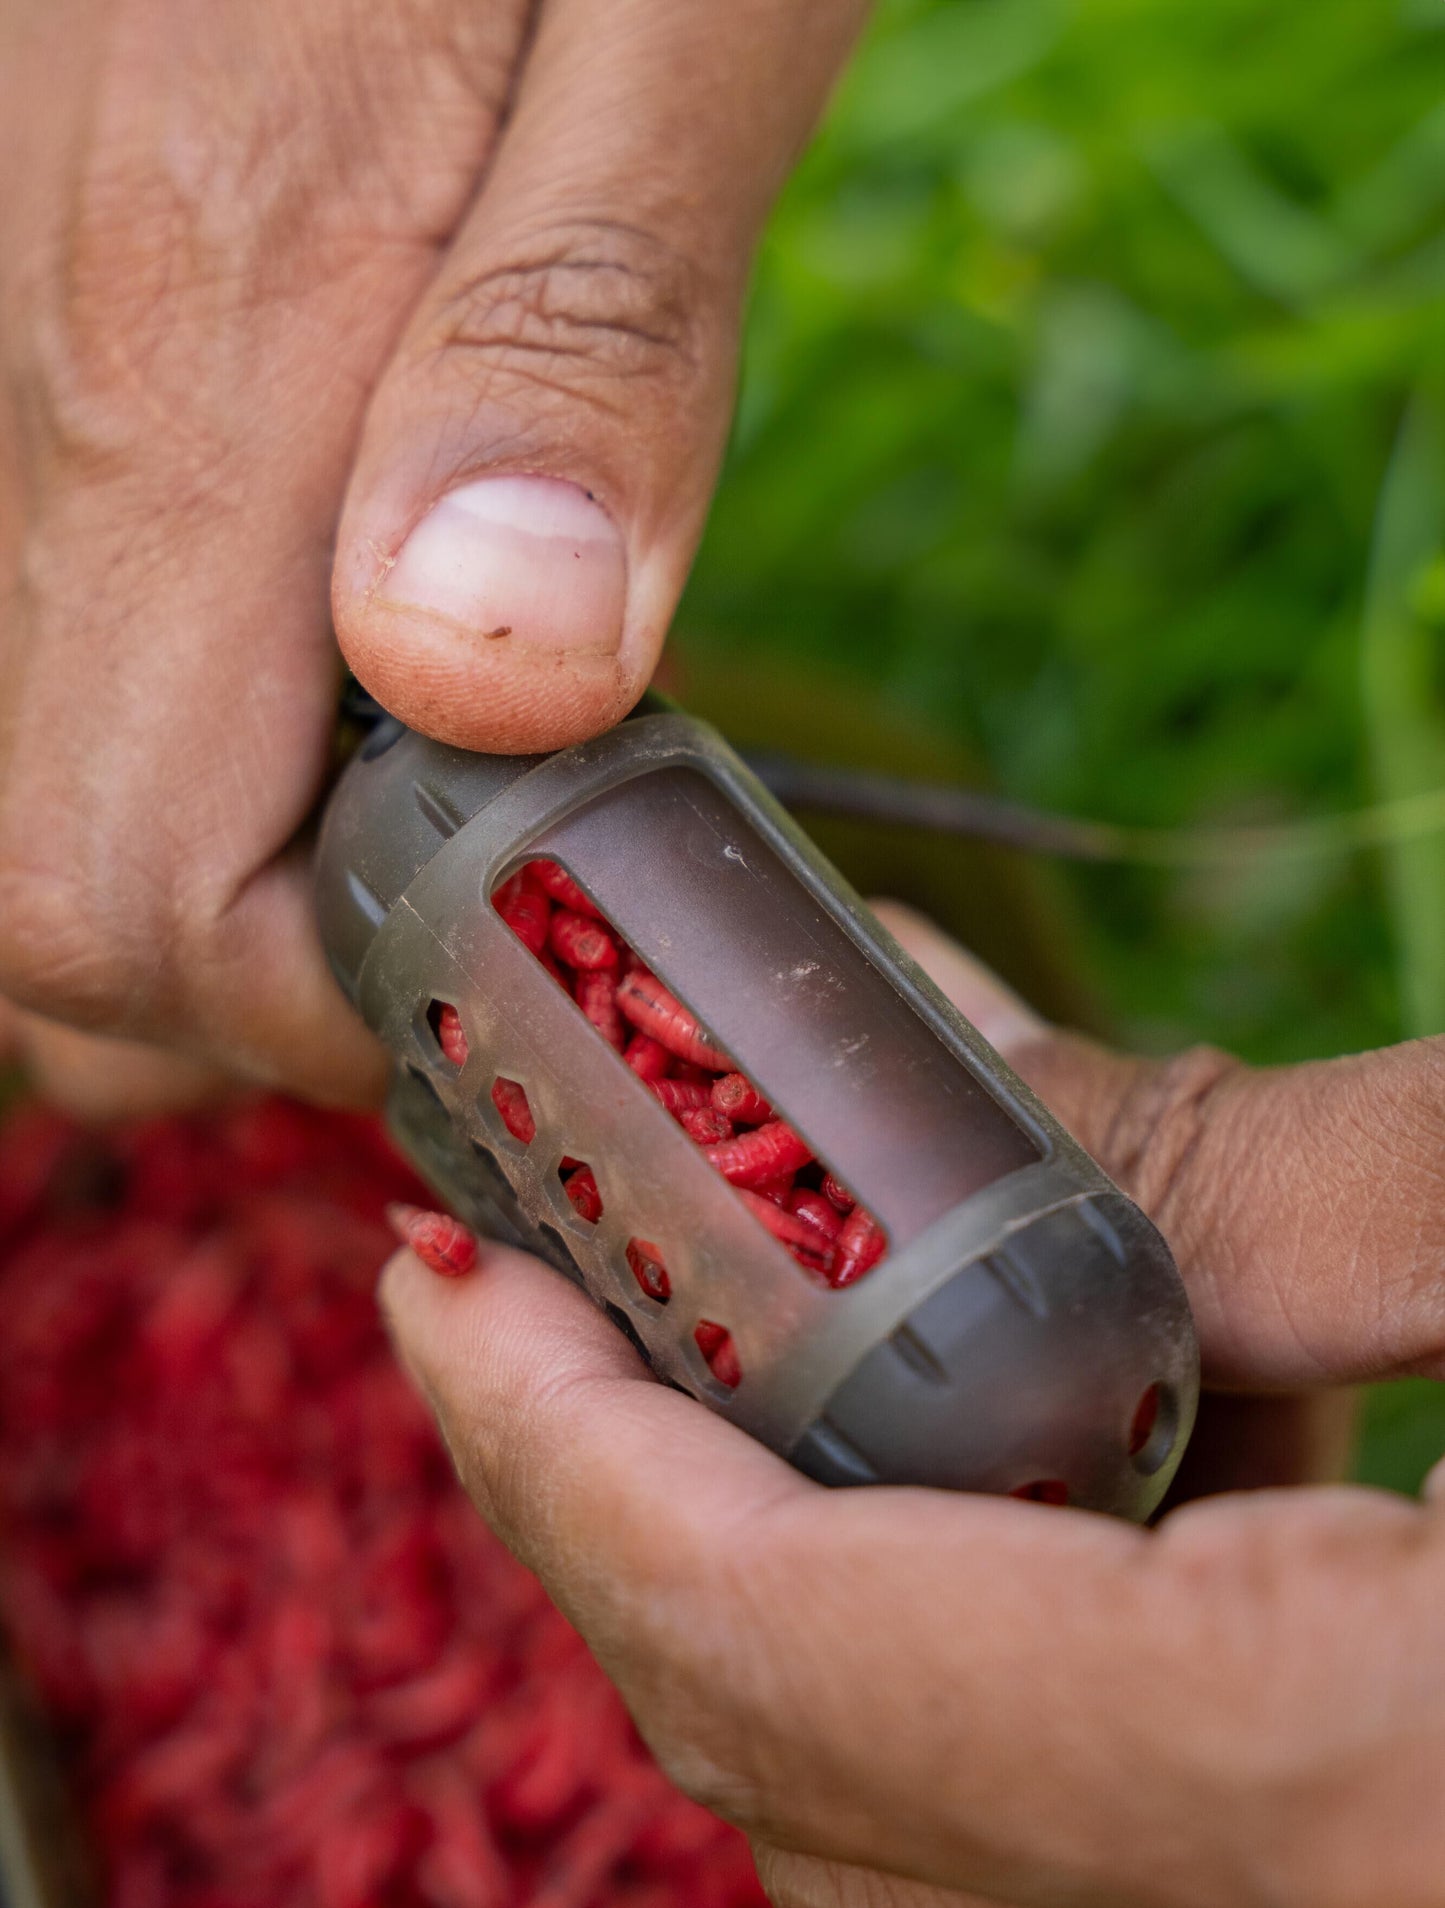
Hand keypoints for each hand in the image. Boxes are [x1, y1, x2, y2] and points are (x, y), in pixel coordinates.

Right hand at [0, 0, 866, 1108]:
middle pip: (36, 896)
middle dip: (238, 994)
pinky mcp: (7, 311)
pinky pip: (19, 628)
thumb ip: (589, 346)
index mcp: (213, 355)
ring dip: (177, 887)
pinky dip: (129, 742)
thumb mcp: (686, 8)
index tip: (505, 966)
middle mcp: (40, 389)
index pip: (138, 897)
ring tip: (385, 837)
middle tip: (464, 927)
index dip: (326, 1011)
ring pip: (0, 788)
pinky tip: (285, 682)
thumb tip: (491, 675)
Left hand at [381, 909, 1444, 1907]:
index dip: (565, 1458)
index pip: (786, 1653)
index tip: (452, 1287)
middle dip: (625, 1529)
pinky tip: (1041, 1509)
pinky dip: (978, 1700)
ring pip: (924, 1876)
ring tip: (760, 1369)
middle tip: (555, 1302)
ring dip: (788, 1612)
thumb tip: (991, 1047)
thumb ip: (1330, 1176)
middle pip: (808, 1786)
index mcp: (1371, 1808)